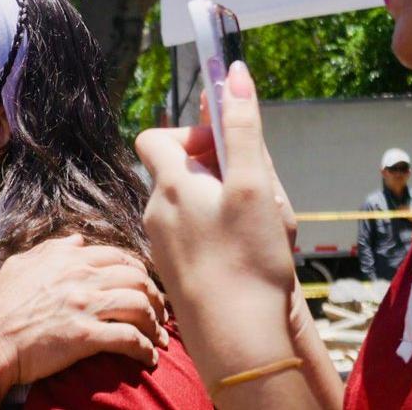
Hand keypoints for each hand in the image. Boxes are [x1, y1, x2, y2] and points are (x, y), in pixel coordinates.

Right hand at [0, 235, 166, 391]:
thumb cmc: (2, 305)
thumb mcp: (22, 265)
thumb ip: (52, 249)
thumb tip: (77, 240)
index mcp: (69, 258)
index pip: (119, 256)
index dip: (139, 271)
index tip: (146, 285)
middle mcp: (82, 277)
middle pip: (137, 277)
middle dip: (155, 296)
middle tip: (161, 312)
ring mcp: (85, 306)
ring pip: (139, 305)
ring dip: (155, 322)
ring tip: (159, 337)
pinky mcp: (86, 336)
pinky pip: (129, 338)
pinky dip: (145, 348)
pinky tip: (149, 358)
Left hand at [137, 63, 301, 365]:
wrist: (240, 338)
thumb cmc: (248, 259)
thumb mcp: (253, 184)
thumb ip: (242, 127)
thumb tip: (233, 73)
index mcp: (170, 185)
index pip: (157, 136)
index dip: (191, 133)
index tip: (226, 148)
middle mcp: (157, 212)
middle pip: (177, 171)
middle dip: (215, 170)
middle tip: (252, 190)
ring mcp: (163, 246)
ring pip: (188, 206)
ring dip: (219, 203)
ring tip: (254, 226)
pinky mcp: (176, 273)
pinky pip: (193, 237)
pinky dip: (216, 235)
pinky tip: (245, 255)